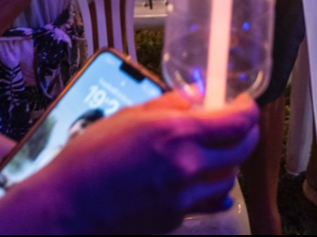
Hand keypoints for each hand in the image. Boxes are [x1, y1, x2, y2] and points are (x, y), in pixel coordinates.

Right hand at [28, 92, 258, 233]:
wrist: (69, 204)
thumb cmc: (89, 158)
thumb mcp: (128, 115)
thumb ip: (168, 104)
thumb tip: (195, 96)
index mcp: (177, 134)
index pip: (236, 122)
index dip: (248, 110)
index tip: (246, 104)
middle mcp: (187, 167)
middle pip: (240, 152)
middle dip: (246, 135)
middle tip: (239, 125)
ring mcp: (184, 198)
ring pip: (228, 180)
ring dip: (228, 163)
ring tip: (215, 152)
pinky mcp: (175, 219)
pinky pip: (206, 203)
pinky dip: (209, 189)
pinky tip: (199, 181)